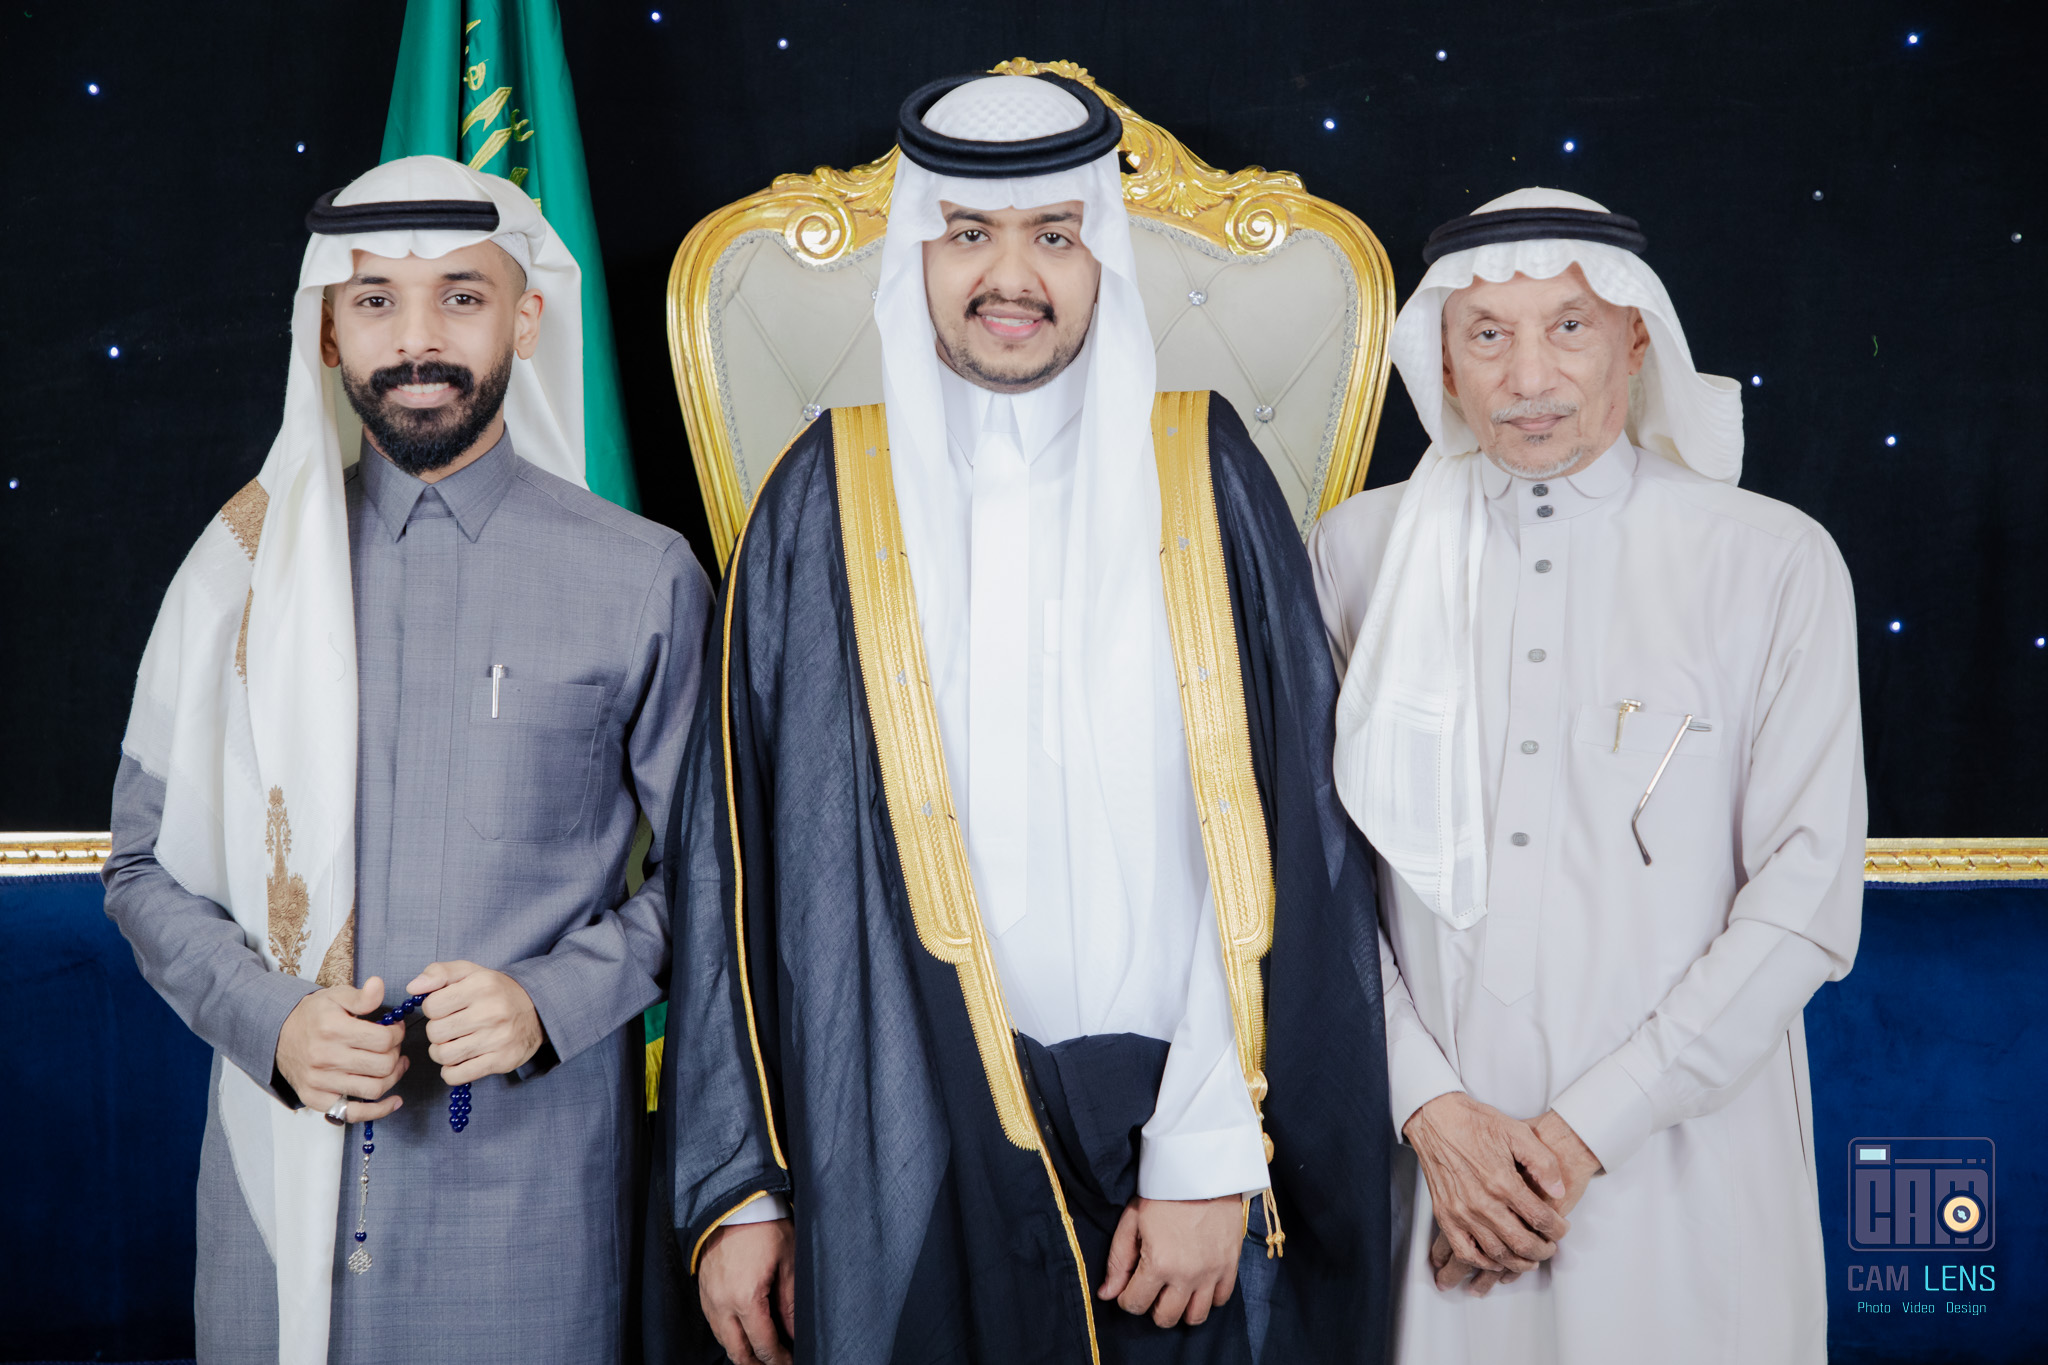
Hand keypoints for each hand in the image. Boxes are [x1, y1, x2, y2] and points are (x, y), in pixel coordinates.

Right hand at [275, 976, 407, 1121]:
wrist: (277, 1035)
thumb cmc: (312, 1016)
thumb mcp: (336, 997)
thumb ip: (362, 996)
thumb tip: (378, 985)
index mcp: (333, 1029)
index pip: (384, 1039)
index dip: (398, 1033)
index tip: (396, 1029)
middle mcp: (325, 1057)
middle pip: (383, 1065)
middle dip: (397, 1054)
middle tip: (394, 1047)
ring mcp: (320, 1081)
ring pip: (374, 1088)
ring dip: (393, 1077)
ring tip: (394, 1065)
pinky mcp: (316, 1099)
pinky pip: (354, 1113)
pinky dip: (378, 1110)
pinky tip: (393, 1101)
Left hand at [406, 961, 544, 1084]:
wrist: (537, 1011)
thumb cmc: (495, 991)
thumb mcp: (470, 972)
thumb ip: (439, 973)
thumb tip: (412, 988)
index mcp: (481, 986)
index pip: (431, 1006)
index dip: (433, 1008)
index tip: (445, 1008)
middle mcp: (491, 1012)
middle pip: (435, 1033)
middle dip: (437, 1031)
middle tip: (450, 1027)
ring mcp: (498, 1038)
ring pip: (444, 1055)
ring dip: (442, 1052)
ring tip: (453, 1044)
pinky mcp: (502, 1061)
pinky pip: (457, 1075)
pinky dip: (451, 1071)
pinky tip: (459, 1061)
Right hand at [698, 1217, 794, 1364]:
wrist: (733, 1202)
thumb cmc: (764, 1226)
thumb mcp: (788, 1261)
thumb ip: (790, 1302)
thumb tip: (795, 1331)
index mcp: (745, 1299)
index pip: (763, 1344)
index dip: (779, 1359)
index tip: (791, 1362)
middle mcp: (721, 1304)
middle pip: (737, 1351)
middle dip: (758, 1364)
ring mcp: (708, 1297)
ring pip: (723, 1340)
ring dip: (741, 1352)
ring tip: (761, 1356)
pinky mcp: (703, 1289)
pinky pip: (714, 1323)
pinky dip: (728, 1335)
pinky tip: (742, 1334)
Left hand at [1097, 1194, 1243, 1327]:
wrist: (1201, 1170)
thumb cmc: (1162, 1194)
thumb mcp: (1132, 1221)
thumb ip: (1118, 1261)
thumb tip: (1106, 1295)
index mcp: (1158, 1264)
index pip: (1135, 1304)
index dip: (1126, 1298)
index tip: (1128, 1287)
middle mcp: (1186, 1275)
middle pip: (1165, 1318)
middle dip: (1152, 1307)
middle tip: (1151, 1288)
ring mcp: (1211, 1273)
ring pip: (1196, 1316)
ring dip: (1181, 1309)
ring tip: (1174, 1291)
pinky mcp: (1230, 1265)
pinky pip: (1220, 1300)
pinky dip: (1208, 1298)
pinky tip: (1197, 1284)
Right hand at [1430, 1108, 1602, 1293]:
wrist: (1435, 1119)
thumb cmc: (1474, 1123)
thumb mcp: (1517, 1132)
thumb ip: (1543, 1162)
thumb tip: (1558, 1191)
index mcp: (1503, 1182)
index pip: (1540, 1219)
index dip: (1557, 1229)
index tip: (1561, 1228)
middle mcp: (1482, 1202)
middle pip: (1522, 1244)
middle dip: (1543, 1251)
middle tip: (1550, 1247)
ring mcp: (1462, 1212)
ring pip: (1497, 1254)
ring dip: (1519, 1262)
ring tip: (1529, 1258)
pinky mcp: (1445, 1216)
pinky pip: (1466, 1253)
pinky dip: (1484, 1264)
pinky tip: (1496, 1260)